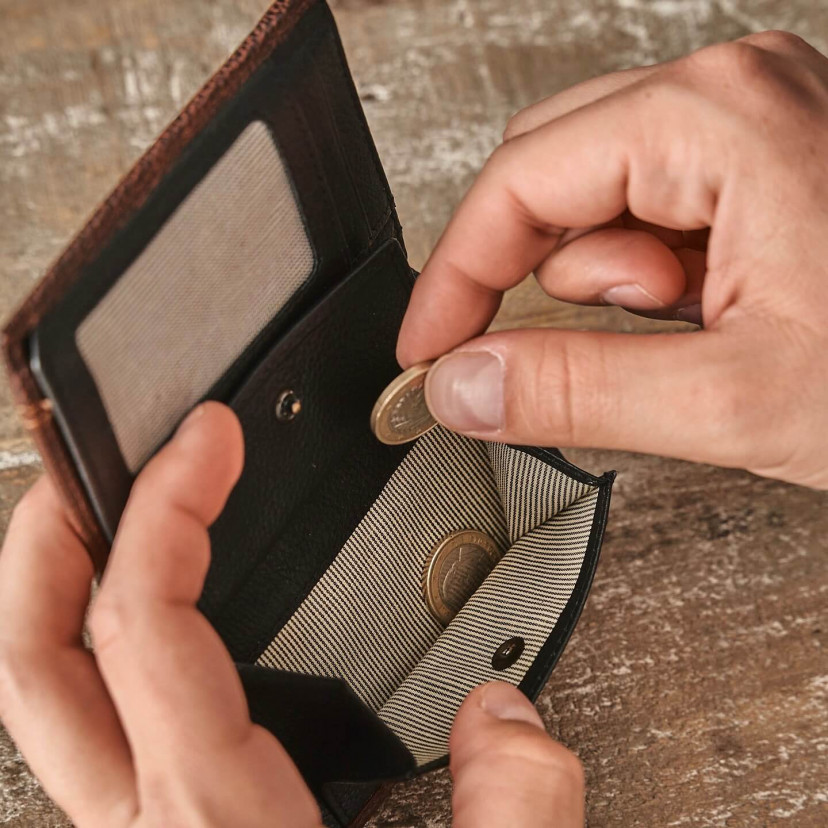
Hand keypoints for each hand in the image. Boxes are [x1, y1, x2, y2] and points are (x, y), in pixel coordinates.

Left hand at [0, 403, 583, 827]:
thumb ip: (515, 809)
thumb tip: (504, 713)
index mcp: (213, 822)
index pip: (146, 626)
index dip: (166, 509)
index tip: (206, 439)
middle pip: (34, 659)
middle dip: (43, 540)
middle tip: (86, 462)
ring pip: (45, 698)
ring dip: (56, 592)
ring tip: (100, 520)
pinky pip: (96, 731)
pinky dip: (100, 651)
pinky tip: (151, 627)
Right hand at [397, 31, 827, 488]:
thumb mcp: (738, 396)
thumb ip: (578, 391)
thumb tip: (466, 387)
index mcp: (716, 119)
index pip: (515, 184)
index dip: (453, 277)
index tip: (427, 348)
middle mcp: (728, 99)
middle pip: (545, 178)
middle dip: (526, 278)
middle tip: (532, 355)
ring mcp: (747, 130)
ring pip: (594, 204)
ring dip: (604, 289)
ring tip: (680, 335)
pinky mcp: (757, 174)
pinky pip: (647, 221)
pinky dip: (645, 284)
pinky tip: (702, 319)